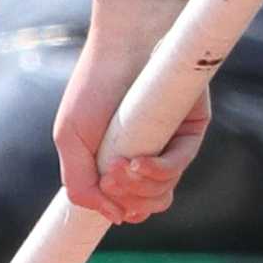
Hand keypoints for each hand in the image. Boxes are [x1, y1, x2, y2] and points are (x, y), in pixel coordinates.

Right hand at [53, 0, 210, 225]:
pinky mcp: (192, 130)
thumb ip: (80, 185)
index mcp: (119, 162)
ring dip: (138, 189)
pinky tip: (137, 162)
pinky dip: (157, 172)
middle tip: (110, 175)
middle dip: (126, 200)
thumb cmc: (94, 86)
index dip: (120, 210)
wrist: (123, 44)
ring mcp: (171, 144)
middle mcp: (148, 156)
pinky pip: (179, 166)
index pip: (129, 205)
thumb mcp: (70, 139)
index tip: (105, 197)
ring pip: (163, 193)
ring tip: (119, 166)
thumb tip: (114, 218)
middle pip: (147, 206)